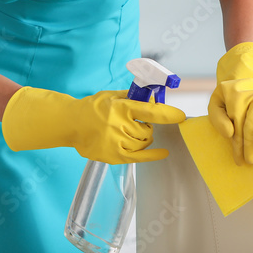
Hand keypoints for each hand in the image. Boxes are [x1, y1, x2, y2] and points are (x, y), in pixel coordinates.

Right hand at [1, 87, 186, 163]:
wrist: (72, 123)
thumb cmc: (94, 107)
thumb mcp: (113, 95)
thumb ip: (134, 96)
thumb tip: (154, 96)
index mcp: (121, 108)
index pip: (151, 112)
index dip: (168, 114)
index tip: (181, 116)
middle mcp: (120, 126)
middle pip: (148, 130)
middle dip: (147, 127)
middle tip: (137, 123)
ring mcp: (117, 142)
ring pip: (144, 143)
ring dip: (143, 138)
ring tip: (131, 132)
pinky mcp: (114, 156)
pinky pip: (139, 157)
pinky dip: (152, 155)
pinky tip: (163, 153)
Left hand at [208, 42, 252, 164]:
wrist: (244, 81)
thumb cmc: (228, 99)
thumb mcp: (215, 104)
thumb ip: (217, 118)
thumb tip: (229, 133)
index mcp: (234, 97)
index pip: (237, 124)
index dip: (237, 143)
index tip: (239, 160)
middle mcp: (251, 97)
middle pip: (251, 124)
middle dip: (250, 144)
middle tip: (250, 160)